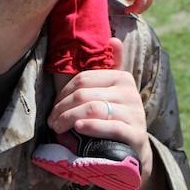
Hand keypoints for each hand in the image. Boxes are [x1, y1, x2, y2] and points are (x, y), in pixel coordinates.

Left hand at [47, 38, 151, 172]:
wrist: (133, 150)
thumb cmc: (113, 117)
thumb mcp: (109, 92)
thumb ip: (110, 66)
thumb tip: (113, 39)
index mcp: (122, 77)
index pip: (83, 79)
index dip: (63, 93)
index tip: (53, 107)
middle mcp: (131, 93)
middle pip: (85, 94)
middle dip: (62, 109)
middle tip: (52, 122)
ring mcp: (136, 114)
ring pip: (93, 109)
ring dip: (69, 119)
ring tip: (58, 128)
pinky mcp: (137, 135)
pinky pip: (110, 127)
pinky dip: (90, 127)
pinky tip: (78, 129)